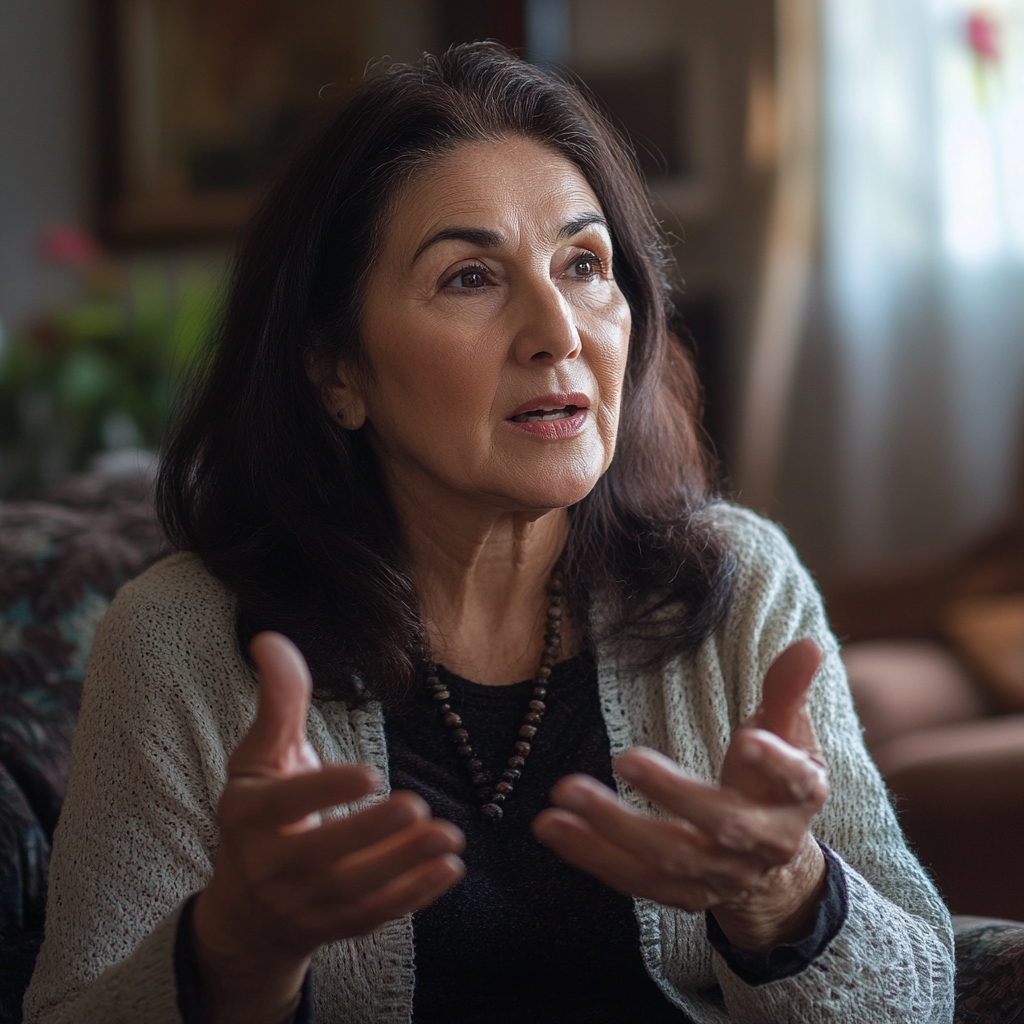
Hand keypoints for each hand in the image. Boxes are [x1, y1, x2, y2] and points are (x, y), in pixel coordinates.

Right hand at [192, 632, 464, 1023]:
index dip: (326, 790)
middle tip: (418, 805)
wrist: (246, 910)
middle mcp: (270, 865)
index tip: (371, 772)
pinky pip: (373, 916)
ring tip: (450, 838)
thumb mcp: (261, 757)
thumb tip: (270, 637)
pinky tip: (450, 869)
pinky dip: (413, 897)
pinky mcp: (333, 927)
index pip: (286, 804)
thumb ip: (278, 702)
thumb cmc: (260, 812)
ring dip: (405, 866)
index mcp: (249, 816)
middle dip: (372, 833)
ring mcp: (303, 903)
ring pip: (355, 890)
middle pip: (323, 855)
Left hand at [532, 639, 828, 953]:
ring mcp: (721, 875)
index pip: (793, 780)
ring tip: (563, 794)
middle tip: (624, 757)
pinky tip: (551, 827)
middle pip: (720, 824)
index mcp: (797, 798)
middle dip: (672, 794)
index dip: (774, 763)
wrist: (773, 864)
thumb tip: (808, 642)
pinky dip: (590, 855)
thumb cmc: (774, 780)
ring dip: (611, 829)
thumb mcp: (789, 735)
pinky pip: (634, 879)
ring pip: (667, 858)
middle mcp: (764, 843)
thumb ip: (788, 691)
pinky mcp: (682, 894)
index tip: (746, 739)